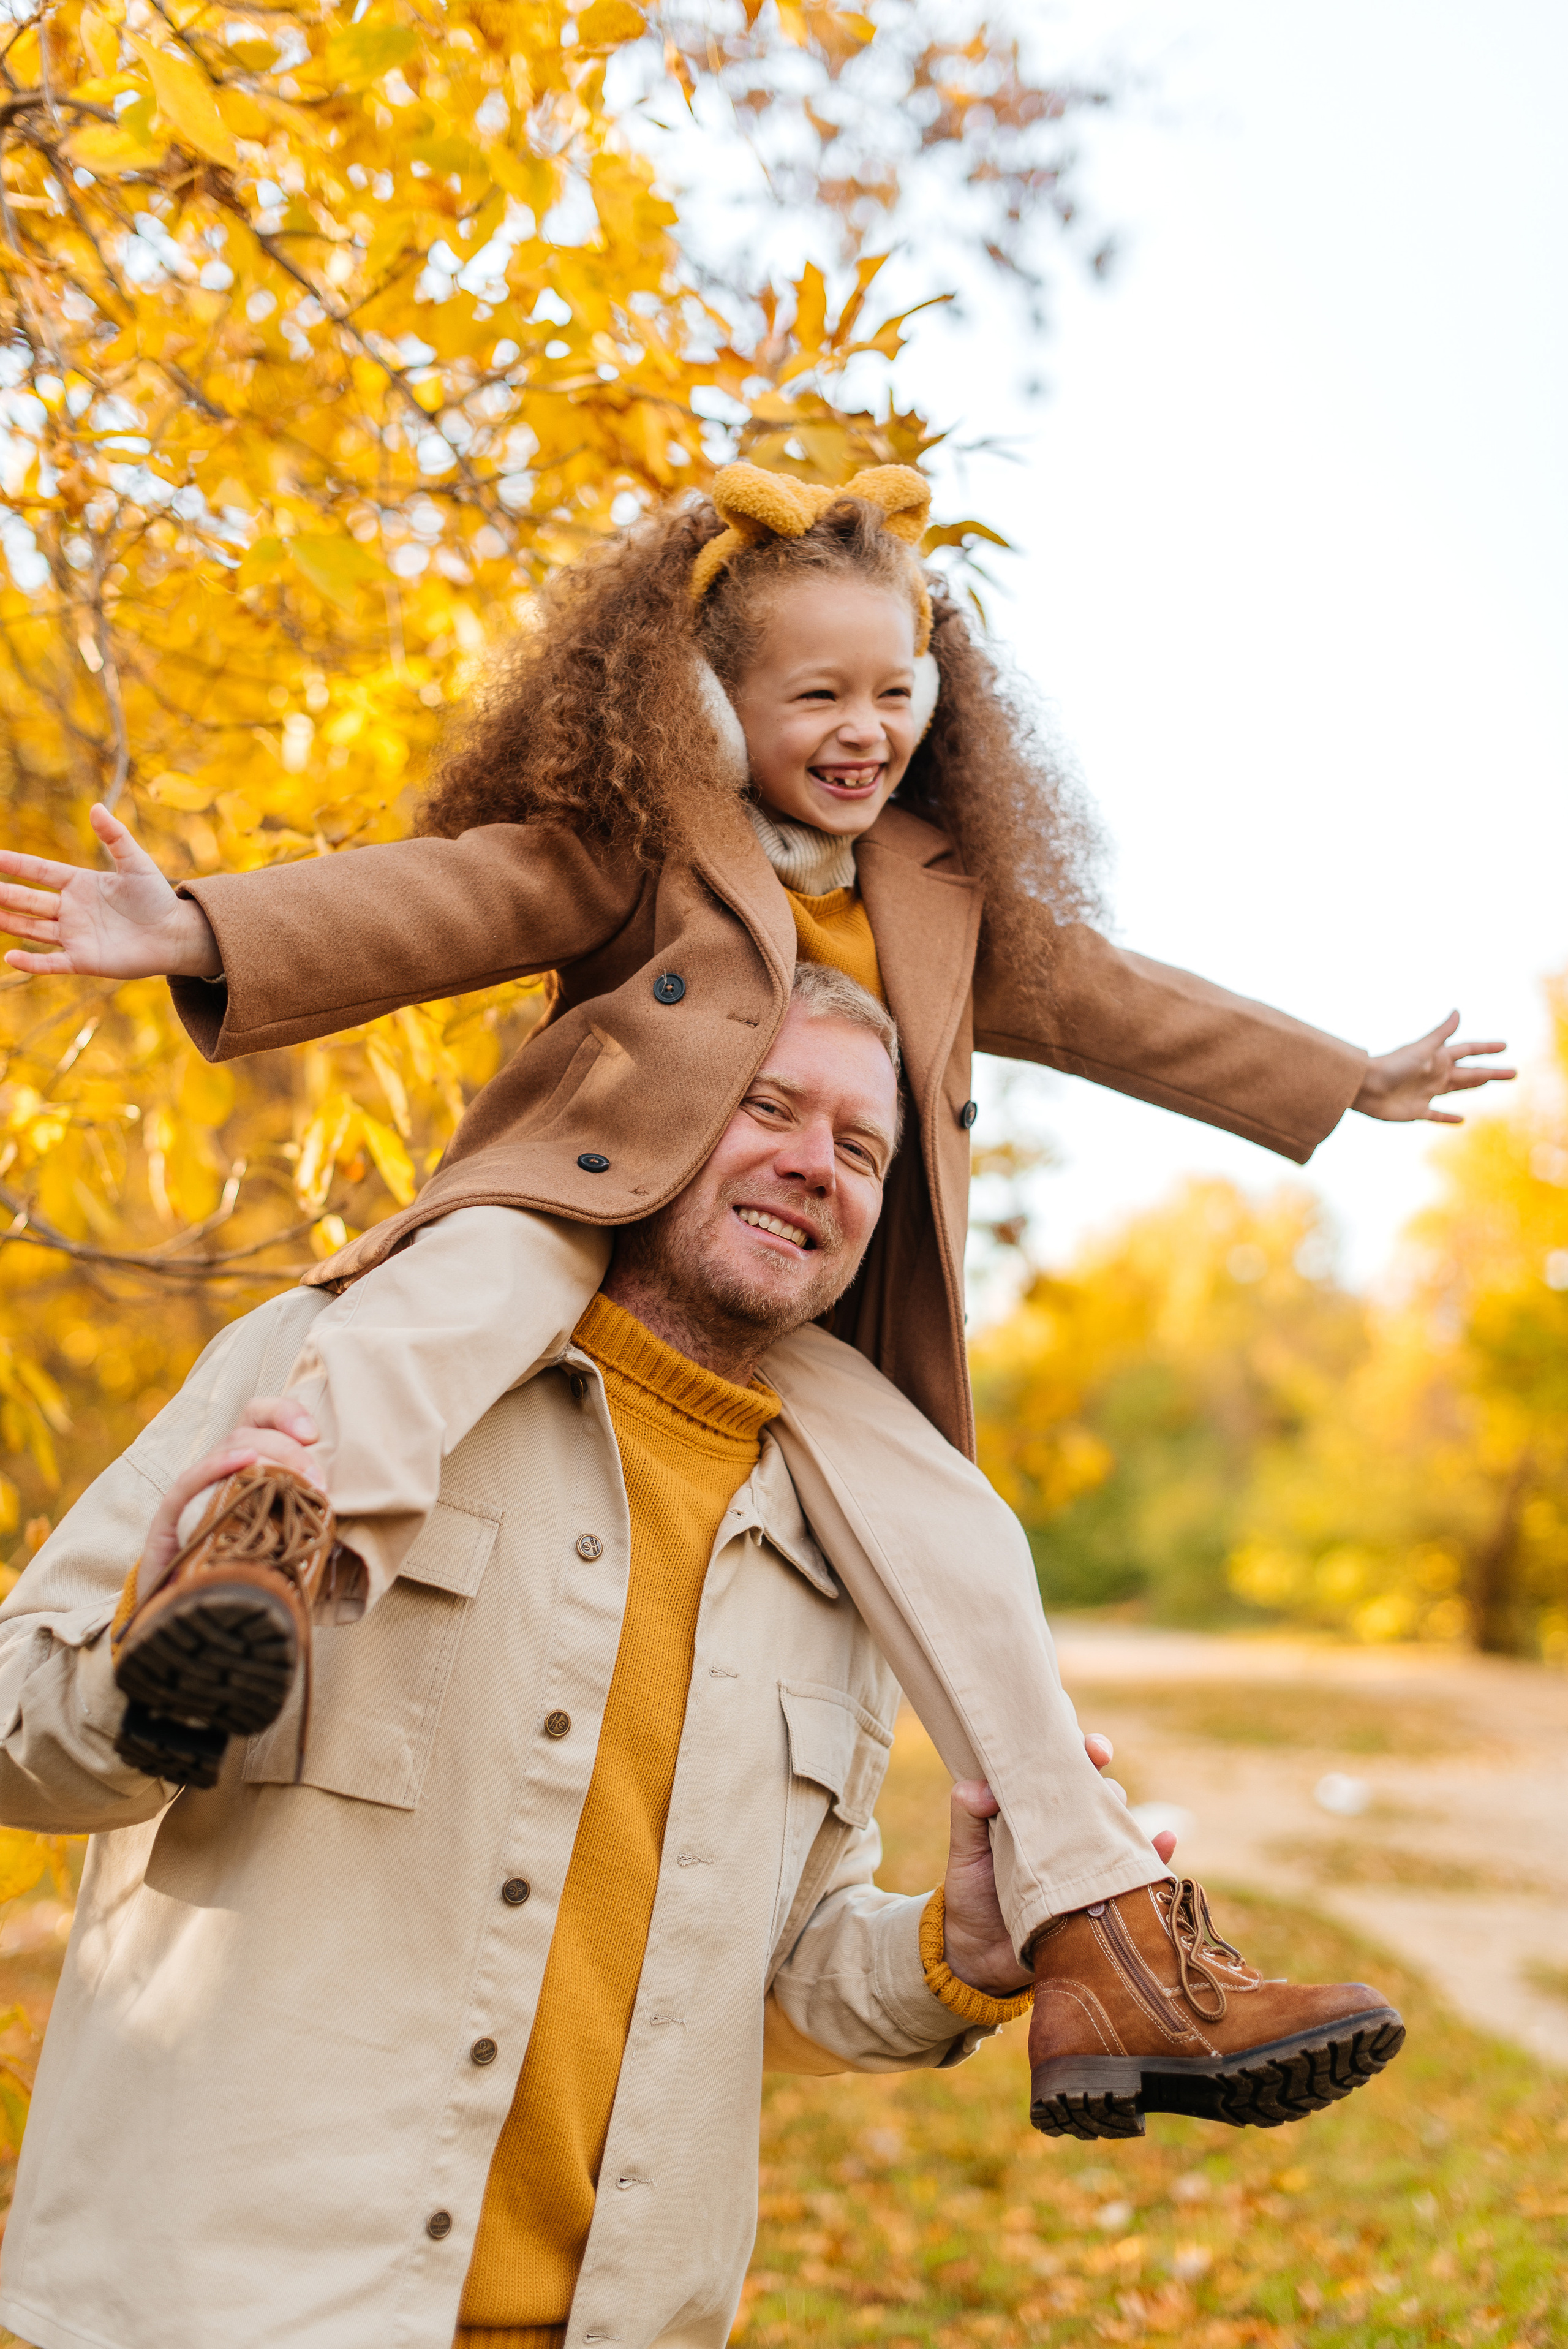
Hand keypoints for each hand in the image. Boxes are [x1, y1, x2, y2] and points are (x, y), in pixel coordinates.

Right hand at [0, 802, 220, 979]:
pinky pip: (51, 962)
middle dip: (4, 894)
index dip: (16, 864)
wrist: (175, 935)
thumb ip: (115, 837)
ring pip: (32, 928)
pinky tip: (11, 958)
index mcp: (79, 883)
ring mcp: (75, 935)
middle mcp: (71, 909)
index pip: (40, 871)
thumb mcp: (136, 863)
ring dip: (8, 922)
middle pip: (28, 900)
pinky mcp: (83, 960)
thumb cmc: (157, 898)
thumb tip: (96, 807)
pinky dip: (31, 962)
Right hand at [140, 1399, 322, 1593]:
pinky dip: (216, 1466)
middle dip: (289, 1448)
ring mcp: (192, 1491)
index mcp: (244, 1466)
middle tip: (316, 1482)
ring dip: (267, 1457)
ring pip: (227, 1448)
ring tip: (294, 1480)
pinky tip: (244, 1460)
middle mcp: (217, 1470)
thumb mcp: (278, 1538)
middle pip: (249, 1431)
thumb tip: (336, 1508)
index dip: (286, 1414)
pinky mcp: (169, 1517)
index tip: (313, 1434)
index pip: (259, 1418)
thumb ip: (301, 1517)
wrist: (189, 1611)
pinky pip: (189, 1483)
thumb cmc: (243, 1570)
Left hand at [940, 1732, 1177, 1998]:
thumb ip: (966, 1814)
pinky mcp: (1100, 1895)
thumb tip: (984, 1788)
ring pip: (1117, 1826)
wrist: (980, 1958)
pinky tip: (1164, 1841)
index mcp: (1033, 1811)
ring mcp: (1085, 1862)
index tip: (1084, 1745)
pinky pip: (1137, 1872)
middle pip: (1095, 1794)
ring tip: (1118, 1813)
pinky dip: (1155, 1854)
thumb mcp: (963, 1851)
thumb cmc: (970, 1894)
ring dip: (1123, 1814)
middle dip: (1102, 1779)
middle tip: (1099, 1775)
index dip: (1077, 1751)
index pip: (1060, 1771)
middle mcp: (1065, 1832)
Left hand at [1354, 1012, 1513, 1126]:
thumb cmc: (1391, 1066)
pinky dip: (1449, 1118)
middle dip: (1491, 1072)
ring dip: (1475, 1086)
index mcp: (1437, 1058)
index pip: (1468, 1051)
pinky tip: (1461, 1119)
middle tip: (1513, 1072)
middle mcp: (1435, 1074)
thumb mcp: (1421, 1049)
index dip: (1486, 1048)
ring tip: (1490, 1082)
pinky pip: (1437, 1115)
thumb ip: (1440, 1034)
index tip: (1505, 1045)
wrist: (1364, 1088)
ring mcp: (1427, 1092)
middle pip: (1470, 1072)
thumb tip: (1457, 1011)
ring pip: (1458, 1089)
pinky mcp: (1417, 1111)